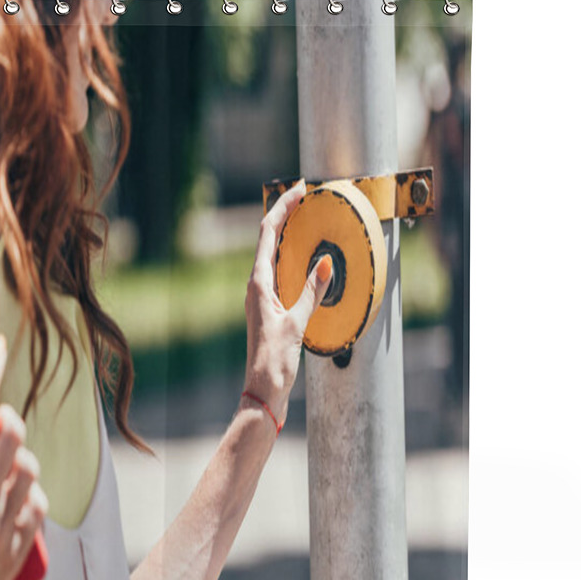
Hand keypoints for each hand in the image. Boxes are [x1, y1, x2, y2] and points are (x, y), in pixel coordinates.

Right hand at [0, 334, 48, 579]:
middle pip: (15, 437)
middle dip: (11, 418)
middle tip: (2, 420)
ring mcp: (9, 520)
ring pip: (32, 468)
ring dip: (21, 458)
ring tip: (6, 464)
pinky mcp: (27, 538)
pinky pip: (40, 501)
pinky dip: (31, 494)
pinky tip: (17, 497)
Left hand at [243, 180, 333, 428]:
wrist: (262, 389)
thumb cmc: (274, 361)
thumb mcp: (297, 323)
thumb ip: (312, 292)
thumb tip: (325, 263)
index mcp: (258, 284)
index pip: (268, 233)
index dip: (283, 208)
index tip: (298, 189)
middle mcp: (255, 286)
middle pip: (267, 239)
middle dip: (284, 215)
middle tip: (302, 196)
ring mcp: (259, 296)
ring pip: (270, 254)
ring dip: (284, 234)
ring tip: (302, 217)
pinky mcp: (266, 307)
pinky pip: (276, 271)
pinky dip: (288, 256)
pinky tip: (299, 257)